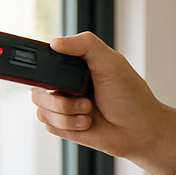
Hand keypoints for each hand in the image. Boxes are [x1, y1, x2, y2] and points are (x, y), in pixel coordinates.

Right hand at [30, 32, 175, 174]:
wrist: (140, 131)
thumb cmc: (131, 96)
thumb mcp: (111, 62)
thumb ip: (85, 45)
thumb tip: (55, 43)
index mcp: (73, 64)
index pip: (43, 59)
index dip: (35, 65)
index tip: (44, 74)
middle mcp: (65, 83)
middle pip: (35, 86)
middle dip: (57, 95)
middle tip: (82, 96)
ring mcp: (64, 105)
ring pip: (41, 107)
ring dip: (66, 112)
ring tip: (89, 110)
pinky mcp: (64, 126)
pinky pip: (49, 124)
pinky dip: (69, 125)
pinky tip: (87, 123)